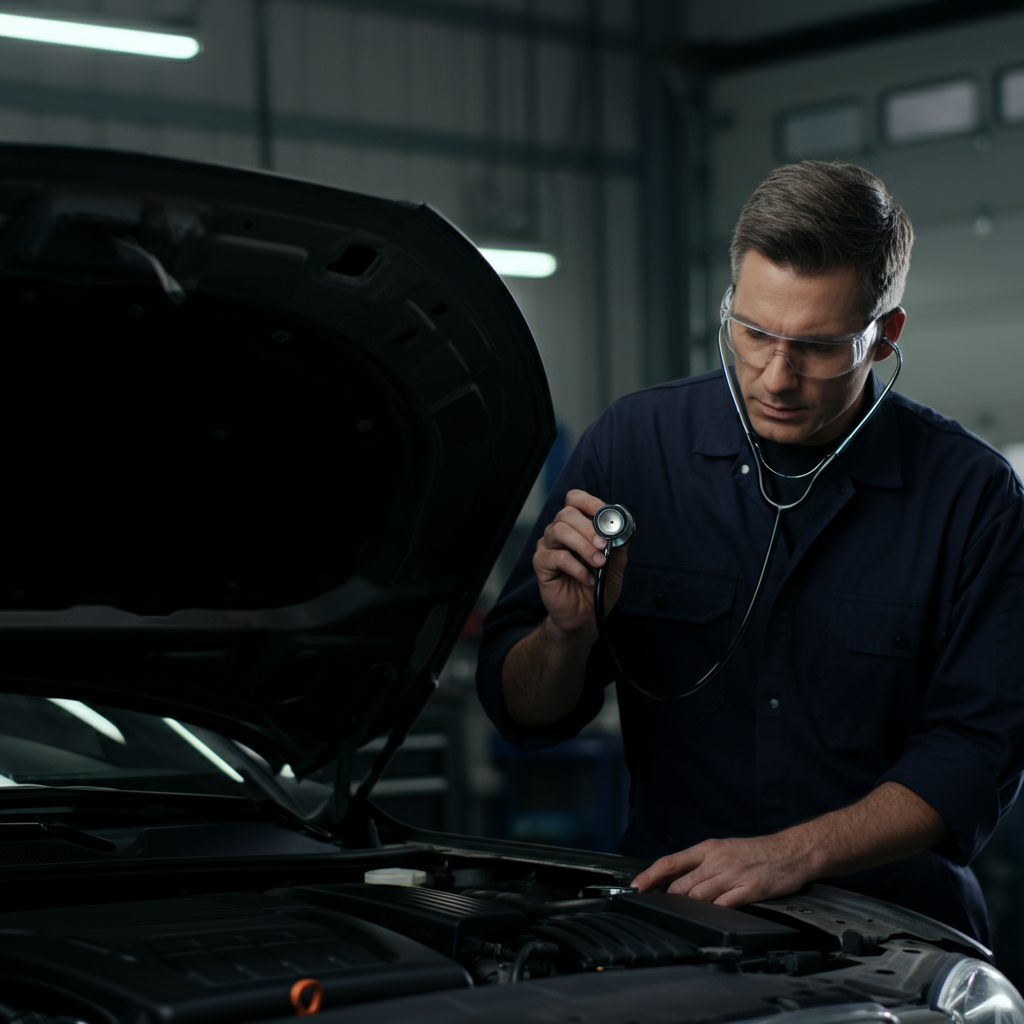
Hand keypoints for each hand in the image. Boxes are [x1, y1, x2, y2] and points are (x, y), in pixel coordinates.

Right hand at [533, 489, 629, 636]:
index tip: (605, 515)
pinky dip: (576, 567)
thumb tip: (624, 527)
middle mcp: (558, 532)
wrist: (585, 616)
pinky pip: (556, 557)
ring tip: (599, 563)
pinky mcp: (541, 564)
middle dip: (589, 528)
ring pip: (559, 531)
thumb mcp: (616, 564)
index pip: (575, 499)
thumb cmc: (598, 587)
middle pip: (566, 513)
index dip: (589, 502)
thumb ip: (619, 545)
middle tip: (604, 546)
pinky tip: (588, 579)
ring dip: (583, 546)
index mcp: (576, 526)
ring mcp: (548, 547)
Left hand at [630, 833, 816, 907]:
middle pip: (681, 885)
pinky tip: (710, 919)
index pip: (670, 862)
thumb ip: (702, 864)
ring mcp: (733, 875)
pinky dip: (713, 914)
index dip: (650, 876)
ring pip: (699, 897)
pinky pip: (724, 905)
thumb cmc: (756, 852)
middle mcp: (717, 860)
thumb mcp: (724, 849)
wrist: (790, 852)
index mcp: (708, 849)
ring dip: (689, 909)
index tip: (636, 887)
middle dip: (670, 900)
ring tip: (685, 916)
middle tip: (664, 910)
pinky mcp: (749, 889)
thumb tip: (677, 880)